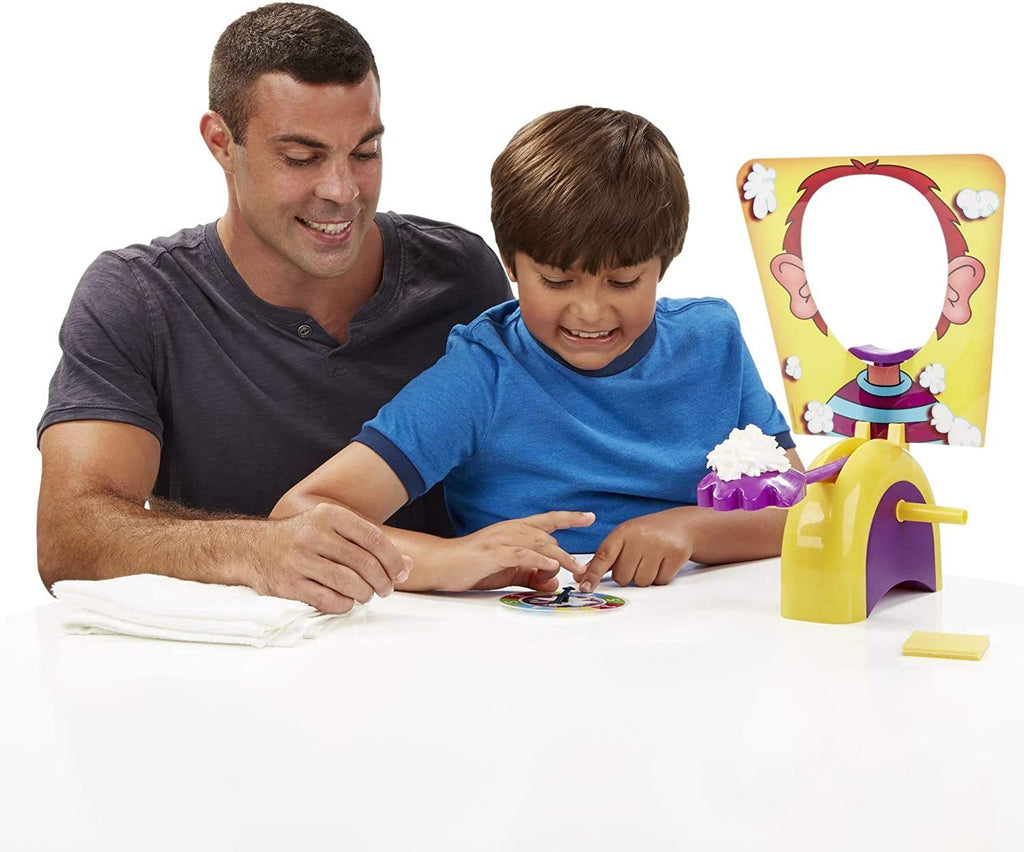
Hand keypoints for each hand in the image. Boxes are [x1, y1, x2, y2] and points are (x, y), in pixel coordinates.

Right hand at [253, 503, 411, 613]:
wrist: (251, 548)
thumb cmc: (300, 538)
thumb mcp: (331, 529)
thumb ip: (368, 543)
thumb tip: (408, 564)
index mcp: (328, 515)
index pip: (373, 539)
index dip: (393, 560)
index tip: (400, 574)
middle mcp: (314, 534)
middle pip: (364, 564)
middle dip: (382, 582)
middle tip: (385, 590)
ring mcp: (299, 560)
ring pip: (349, 584)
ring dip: (365, 594)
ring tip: (366, 595)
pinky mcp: (289, 584)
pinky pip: (329, 600)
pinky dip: (345, 605)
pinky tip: (346, 601)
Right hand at [439, 511, 594, 591]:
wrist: (442, 564)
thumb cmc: (473, 566)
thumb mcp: (508, 572)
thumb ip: (531, 576)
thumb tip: (553, 584)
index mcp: (515, 530)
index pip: (547, 521)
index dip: (569, 518)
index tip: (590, 517)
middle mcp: (511, 529)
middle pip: (548, 538)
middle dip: (566, 557)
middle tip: (579, 574)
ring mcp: (502, 539)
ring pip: (540, 544)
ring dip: (561, 557)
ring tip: (577, 569)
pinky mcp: (493, 552)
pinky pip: (521, 554)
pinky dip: (538, 559)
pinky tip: (550, 565)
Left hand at [573, 509, 694, 592]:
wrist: (682, 525)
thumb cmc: (647, 534)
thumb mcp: (624, 539)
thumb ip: (603, 559)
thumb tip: (580, 578)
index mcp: (623, 532)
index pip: (604, 556)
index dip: (593, 574)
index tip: (585, 587)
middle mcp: (639, 537)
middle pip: (623, 577)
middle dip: (628, 575)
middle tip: (638, 560)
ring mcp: (659, 545)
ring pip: (642, 582)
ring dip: (645, 577)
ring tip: (652, 560)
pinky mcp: (676, 554)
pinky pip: (660, 581)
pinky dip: (661, 577)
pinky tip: (664, 563)